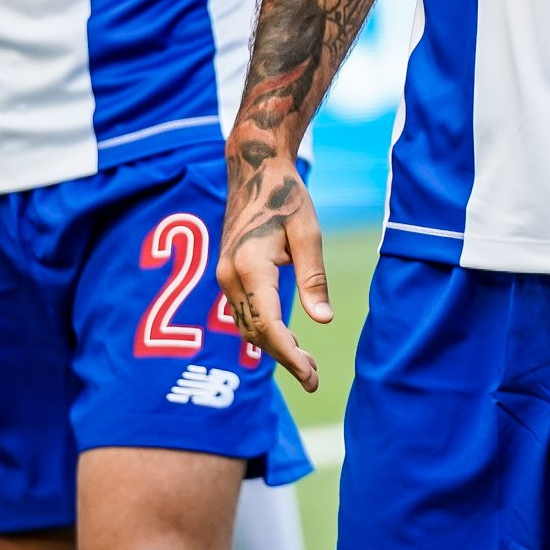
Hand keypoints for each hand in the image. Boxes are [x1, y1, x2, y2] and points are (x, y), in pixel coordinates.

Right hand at [217, 154, 332, 391]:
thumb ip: (313, 278)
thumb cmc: (286, 198)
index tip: (310, 375)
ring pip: (247, 326)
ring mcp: (225, 276)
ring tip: (307, 366)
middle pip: (255, 332)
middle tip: (314, 380)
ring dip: (274, 348)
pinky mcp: (228, 275)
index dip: (288, 354)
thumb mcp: (308, 234)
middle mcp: (230, 276)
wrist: (253, 170)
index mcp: (251, 266)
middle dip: (284, 358)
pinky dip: (263, 331)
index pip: (268, 324)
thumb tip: (323, 320)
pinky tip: (286, 340)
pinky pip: (243, 313)